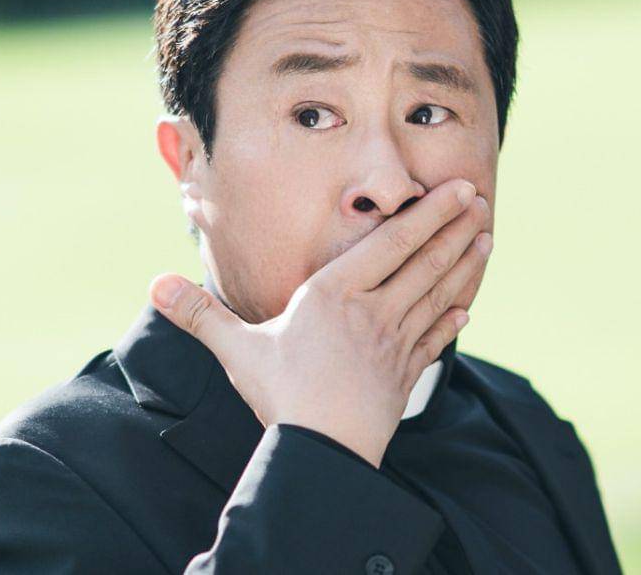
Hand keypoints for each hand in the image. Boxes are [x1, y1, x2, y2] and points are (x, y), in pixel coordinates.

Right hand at [149, 178, 492, 467]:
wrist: (321, 452)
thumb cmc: (281, 395)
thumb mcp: (238, 350)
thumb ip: (201, 314)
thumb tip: (154, 283)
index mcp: (336, 294)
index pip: (392, 244)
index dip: (429, 214)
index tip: (458, 189)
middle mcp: (374, 311)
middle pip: (424, 262)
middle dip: (455, 228)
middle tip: (481, 198)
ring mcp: (395, 344)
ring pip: (437, 294)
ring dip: (463, 265)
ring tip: (485, 238)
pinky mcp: (404, 375)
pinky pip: (434, 340)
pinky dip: (452, 321)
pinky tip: (467, 308)